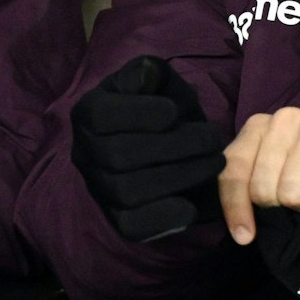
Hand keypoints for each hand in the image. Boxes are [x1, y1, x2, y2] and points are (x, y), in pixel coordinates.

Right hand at [70, 55, 226, 241]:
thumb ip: (149, 72)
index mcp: (89, 113)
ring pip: (129, 191)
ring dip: (181, 176)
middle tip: (213, 140)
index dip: (139, 114)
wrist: (178, 143)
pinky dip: (164, 217)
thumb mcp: (161, 81)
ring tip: (214, 162)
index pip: (101, 116)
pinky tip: (192, 203)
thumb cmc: (167, 106)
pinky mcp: (118, 218)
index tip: (174, 112)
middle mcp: (85, 154)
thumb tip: (142, 76)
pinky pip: (132, 227)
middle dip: (175, 147)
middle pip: (118, 156)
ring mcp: (100, 189)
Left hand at [219, 107, 299, 244]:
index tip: (244, 235)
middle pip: (263, 190)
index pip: (232, 170)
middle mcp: (286, 118)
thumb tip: (242, 230)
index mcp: (260, 125)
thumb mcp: (275, 177)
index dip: (235, 208)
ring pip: (294, 196)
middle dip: (285, 206)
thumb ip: (251, 188)